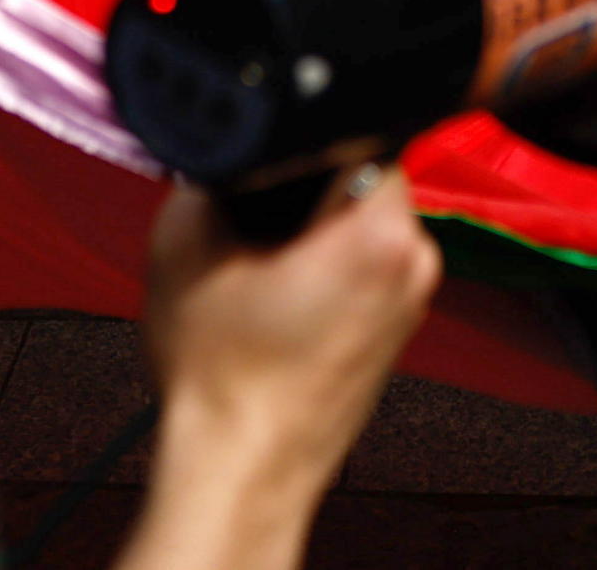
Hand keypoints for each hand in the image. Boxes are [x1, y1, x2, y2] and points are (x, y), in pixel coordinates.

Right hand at [129, 165, 437, 569]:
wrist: (240, 469)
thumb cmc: (223, 383)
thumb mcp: (182, 244)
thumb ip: (207, 176)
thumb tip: (225, 156)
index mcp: (378, 232)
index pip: (358, 127)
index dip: (302, 135)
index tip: (267, 166)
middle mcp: (414, 262)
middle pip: (361, 177)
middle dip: (305, 188)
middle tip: (254, 226)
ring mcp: (411, 300)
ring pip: (361, 224)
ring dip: (315, 231)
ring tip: (262, 272)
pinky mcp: (396, 329)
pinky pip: (364, 267)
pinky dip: (325, 270)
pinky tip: (278, 302)